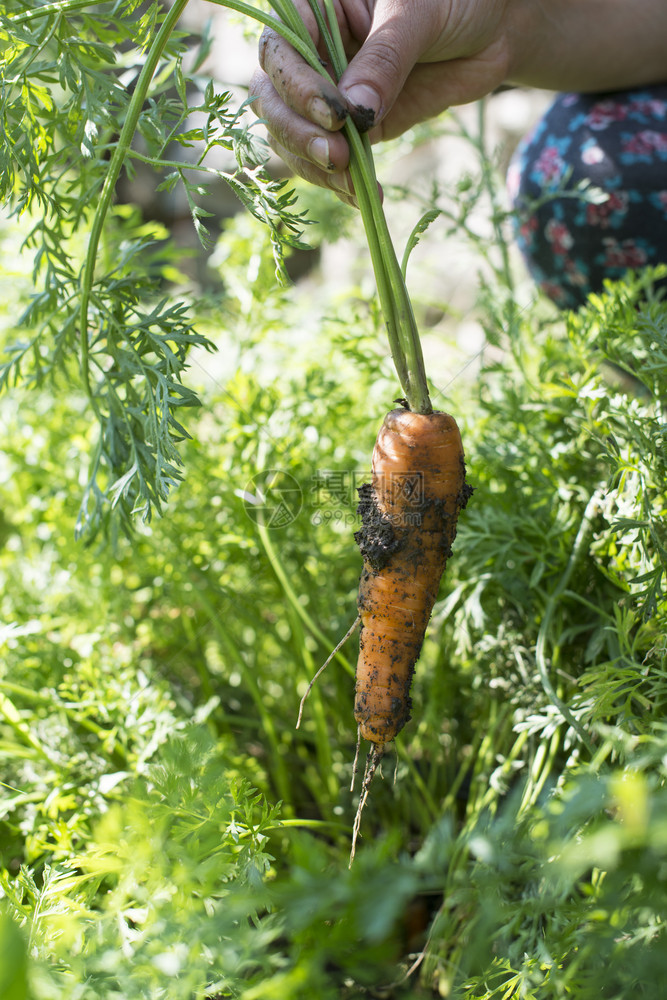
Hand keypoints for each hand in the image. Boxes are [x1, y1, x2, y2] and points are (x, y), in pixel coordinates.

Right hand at [249, 0, 513, 203]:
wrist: (492, 29)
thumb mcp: (420, 14)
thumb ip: (385, 58)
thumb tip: (354, 112)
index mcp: (313, 9)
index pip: (279, 52)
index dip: (297, 87)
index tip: (335, 115)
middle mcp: (310, 54)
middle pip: (273, 100)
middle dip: (298, 135)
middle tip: (336, 158)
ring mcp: (327, 95)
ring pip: (292, 138)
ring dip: (315, 168)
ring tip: (353, 185)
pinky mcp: (351, 130)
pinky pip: (329, 163)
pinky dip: (341, 185)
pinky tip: (363, 197)